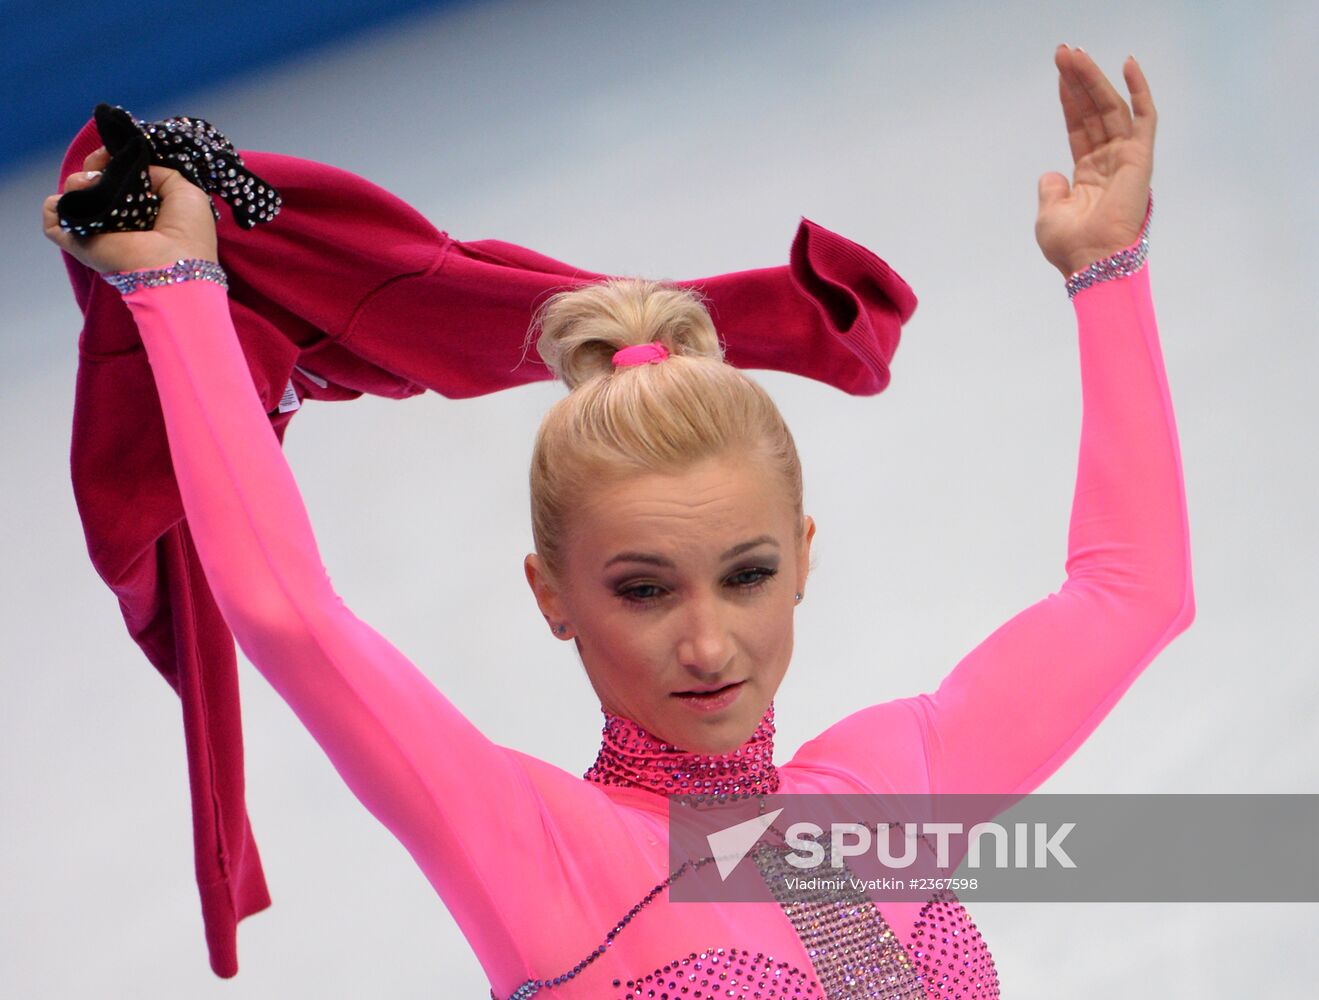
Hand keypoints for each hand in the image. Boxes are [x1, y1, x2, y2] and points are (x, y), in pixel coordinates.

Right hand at [42, 146, 218, 274]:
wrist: (173, 263)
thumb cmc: (187, 232)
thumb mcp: (185, 192)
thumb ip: (160, 173)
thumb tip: (133, 167)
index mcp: (140, 213)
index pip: (115, 182)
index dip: (110, 162)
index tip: (113, 153)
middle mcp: (115, 222)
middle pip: (91, 184)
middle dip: (93, 167)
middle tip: (102, 166)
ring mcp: (94, 232)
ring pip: (71, 195)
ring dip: (77, 181)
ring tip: (95, 184)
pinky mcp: (76, 241)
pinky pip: (52, 217)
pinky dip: (56, 203)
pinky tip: (76, 197)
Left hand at [1036, 45, 1155, 277]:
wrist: (1091, 263)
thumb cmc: (1071, 247)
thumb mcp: (1049, 214)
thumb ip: (1050, 190)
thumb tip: (1052, 173)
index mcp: (1089, 175)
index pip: (1080, 127)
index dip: (1070, 100)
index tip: (1060, 73)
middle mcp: (1110, 162)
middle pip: (1094, 111)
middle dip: (1080, 80)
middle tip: (1064, 50)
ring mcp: (1126, 158)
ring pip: (1112, 107)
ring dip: (1094, 78)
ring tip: (1075, 53)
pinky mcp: (1139, 158)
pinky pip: (1144, 117)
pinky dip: (1139, 89)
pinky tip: (1127, 63)